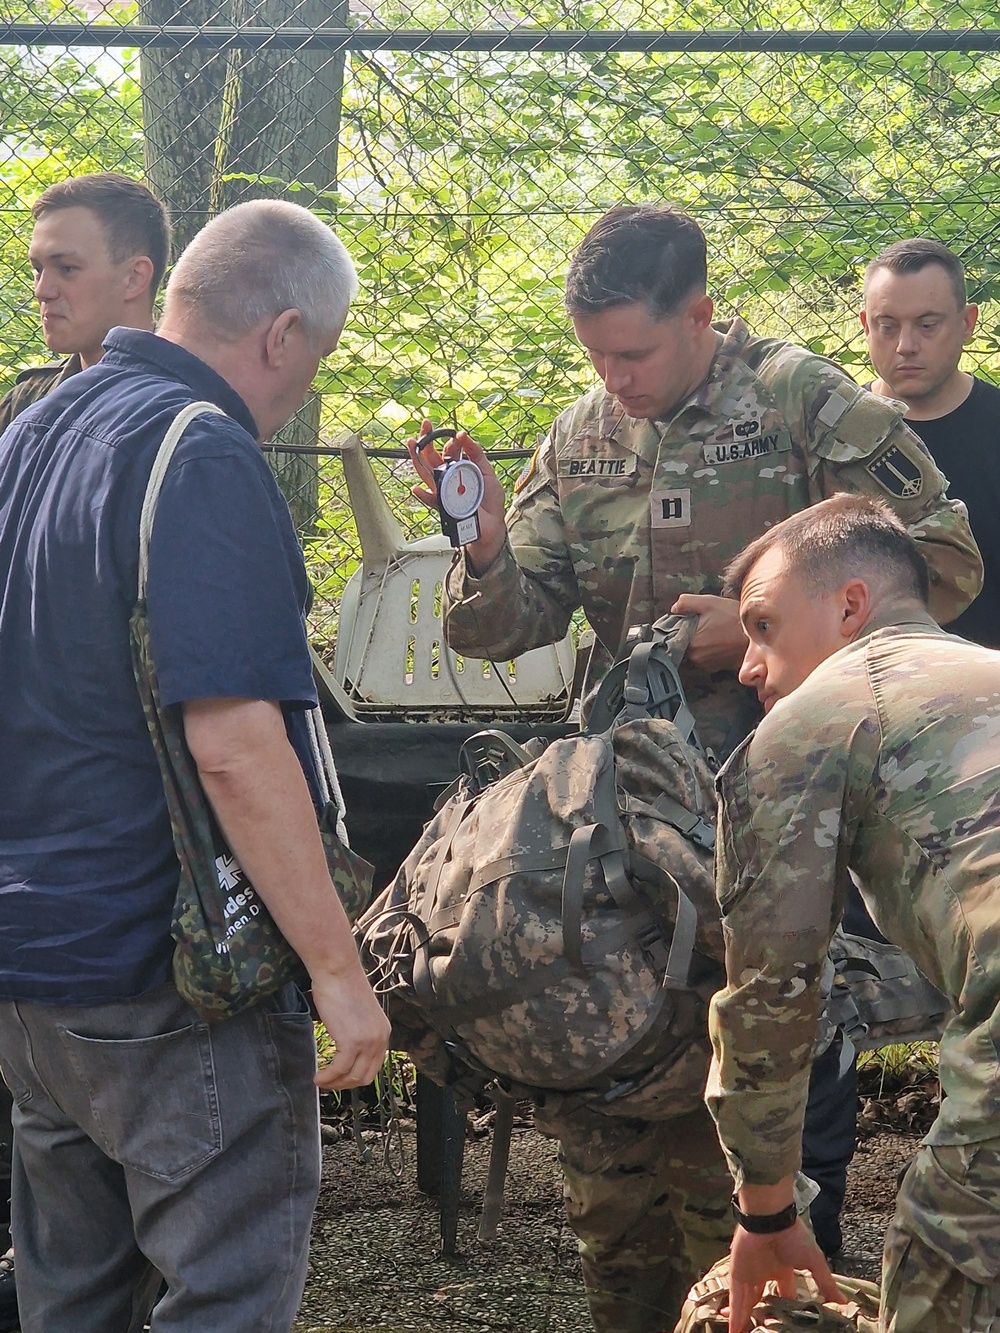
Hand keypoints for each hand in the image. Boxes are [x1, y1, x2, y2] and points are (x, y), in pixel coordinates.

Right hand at [309, 966, 390, 1091]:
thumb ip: (358, 1030)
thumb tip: (346, 1046)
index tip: (340, 1078)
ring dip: (335, 1084)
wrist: (337, 970)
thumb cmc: (342, 985)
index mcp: (383, 1031)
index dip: (355, 1076)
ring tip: (320, 1082)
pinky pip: (340, 1070)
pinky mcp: (352, 1041)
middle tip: (329, 1083)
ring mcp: (367, 1041)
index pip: (374, 1066)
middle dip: (345, 1084)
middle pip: (365, 1076)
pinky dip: (327, 1078)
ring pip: (353, 1077)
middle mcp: (380, 1038)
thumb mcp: (357, 1013)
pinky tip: (317, 1077)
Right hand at [406, 417, 508, 572]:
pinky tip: (417, 488)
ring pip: (426, 474)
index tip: (456, 434)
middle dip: (426, 441)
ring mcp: (443, 492)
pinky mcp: (444, 507)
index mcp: (457, 469)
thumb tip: (463, 435)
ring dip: (417, 459)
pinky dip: (423, 495)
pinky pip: (431, 500)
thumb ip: (476, 454)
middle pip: (431, 458)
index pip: (448, 450)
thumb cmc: (488, 501)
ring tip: (412, 444)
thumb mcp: (486, 472)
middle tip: (425, 426)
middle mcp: (447, 478)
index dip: (449, 440)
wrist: (493, 524)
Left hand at [670, 593, 746, 672]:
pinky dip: (709, 650)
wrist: (760, 635)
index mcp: (690, 642)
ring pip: (694, 652)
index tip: (683, 622)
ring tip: (713, 632)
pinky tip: (718, 640)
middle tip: (702, 624)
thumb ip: (685, 603)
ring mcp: (706, 665)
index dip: (676, 627)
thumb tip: (674, 609)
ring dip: (699, 643)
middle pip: (682, 644)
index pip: (671, 637)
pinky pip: (705, 658)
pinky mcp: (716, 669)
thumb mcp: (708, 602)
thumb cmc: (734, 618)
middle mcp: (696, 658)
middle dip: (688, 634)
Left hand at [726, 1219, 843, 1332]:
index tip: (788, 1325)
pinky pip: (736, 1298)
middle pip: (763, 1301)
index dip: (786, 1310)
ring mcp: (751, 1274)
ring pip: (747, 1302)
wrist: (770, 1219)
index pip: (785, 1295)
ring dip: (745, 1320)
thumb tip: (844, 1302)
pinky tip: (734, 1329)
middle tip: (762, 1332)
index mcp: (783, 1270)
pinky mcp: (738, 1273)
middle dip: (763, 1317)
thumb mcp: (814, 1261)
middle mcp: (765, 1273)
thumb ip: (826, 1283)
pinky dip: (735, 1313)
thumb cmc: (793, 1236)